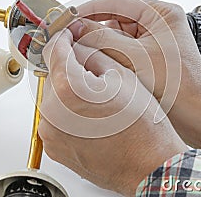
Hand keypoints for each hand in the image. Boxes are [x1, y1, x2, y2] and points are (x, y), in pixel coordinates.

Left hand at [39, 29, 186, 195]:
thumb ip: (92, 53)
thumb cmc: (142, 127)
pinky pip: (57, 120)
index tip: (67, 34)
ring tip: (99, 102)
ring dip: (71, 93)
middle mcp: (53, 113)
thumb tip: (76, 44)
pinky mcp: (55, 148)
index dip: (63, 37)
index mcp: (68, 89)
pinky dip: (69, 113)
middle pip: (54, 75)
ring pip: (55, 98)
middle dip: (71, 70)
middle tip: (96, 76)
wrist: (148, 166)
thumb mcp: (121, 76)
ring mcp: (52, 134)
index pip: (54, 50)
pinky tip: (93, 118)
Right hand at [70, 0, 200, 155]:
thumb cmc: (178, 85)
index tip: (68, 16)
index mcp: (161, 14)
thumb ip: (102, 39)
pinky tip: (96, 65)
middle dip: (93, 29)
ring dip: (99, 45)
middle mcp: (157, 24)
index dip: (90, 8)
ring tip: (82, 54)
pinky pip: (121, 51)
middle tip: (70, 37)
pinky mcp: (147, 58)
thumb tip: (76, 27)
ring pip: (115, 36)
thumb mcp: (134, 57)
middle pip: (115, 19)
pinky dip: (107, 56)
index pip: (118, 2)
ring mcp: (152, 41)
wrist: (196, 115)